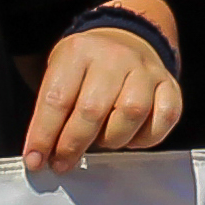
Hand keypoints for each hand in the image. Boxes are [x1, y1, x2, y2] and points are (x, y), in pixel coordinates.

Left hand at [22, 22, 179, 172]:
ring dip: (112, 140)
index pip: (57, 99)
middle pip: (93, 109)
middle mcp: (114, 57)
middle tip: (62, 163)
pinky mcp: (170, 85)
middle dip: (73, 144)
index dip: (44, 135)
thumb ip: (51, 113)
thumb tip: (41, 156)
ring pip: (131, 113)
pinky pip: (164, 118)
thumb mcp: (59, 75)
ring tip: (100, 143)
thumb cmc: (85, 69)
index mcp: (78, 52)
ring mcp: (145, 70)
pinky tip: (130, 138)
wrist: (125, 41)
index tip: (35, 160)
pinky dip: (145, 138)